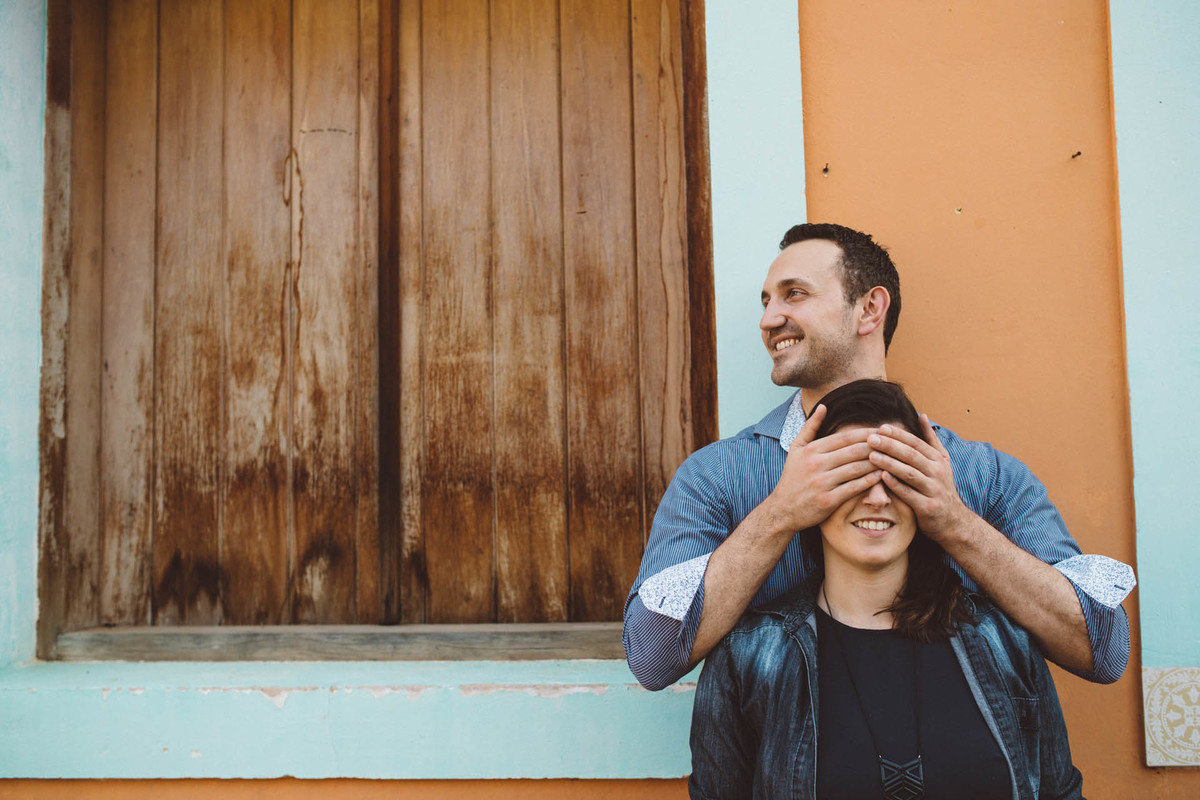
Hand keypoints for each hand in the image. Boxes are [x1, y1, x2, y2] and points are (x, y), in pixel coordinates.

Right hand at [765, 404, 882, 531]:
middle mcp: (816, 464)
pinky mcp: (828, 501)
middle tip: (893, 443)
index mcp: (811, 450)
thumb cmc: (792, 477)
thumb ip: (810, 427)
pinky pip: (854, 488)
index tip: (882, 431)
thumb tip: (824, 406)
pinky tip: (881, 476)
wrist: (782, 509)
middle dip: (876, 446)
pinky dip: (870, 481)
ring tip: (891, 459)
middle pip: (854, 451)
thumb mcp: (796, 449)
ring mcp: (822, 483)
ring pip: (857, 469)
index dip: (866, 433)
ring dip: (877, 463)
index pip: (845, 437)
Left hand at [867, 413, 970, 539]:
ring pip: (909, 473)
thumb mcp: (941, 461)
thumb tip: (922, 415)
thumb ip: (930, 439)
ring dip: (889, 463)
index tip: (882, 427)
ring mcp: (933, 490)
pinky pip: (909, 494)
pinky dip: (895, 485)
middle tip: (871, 439)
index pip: (916, 443)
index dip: (899, 435)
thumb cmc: (941, 487)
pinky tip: (882, 477)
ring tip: (871, 456)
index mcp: (938, 460)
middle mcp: (937, 472)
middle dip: (890, 445)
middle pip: (911, 455)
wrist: (953, 520)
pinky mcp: (927, 507)